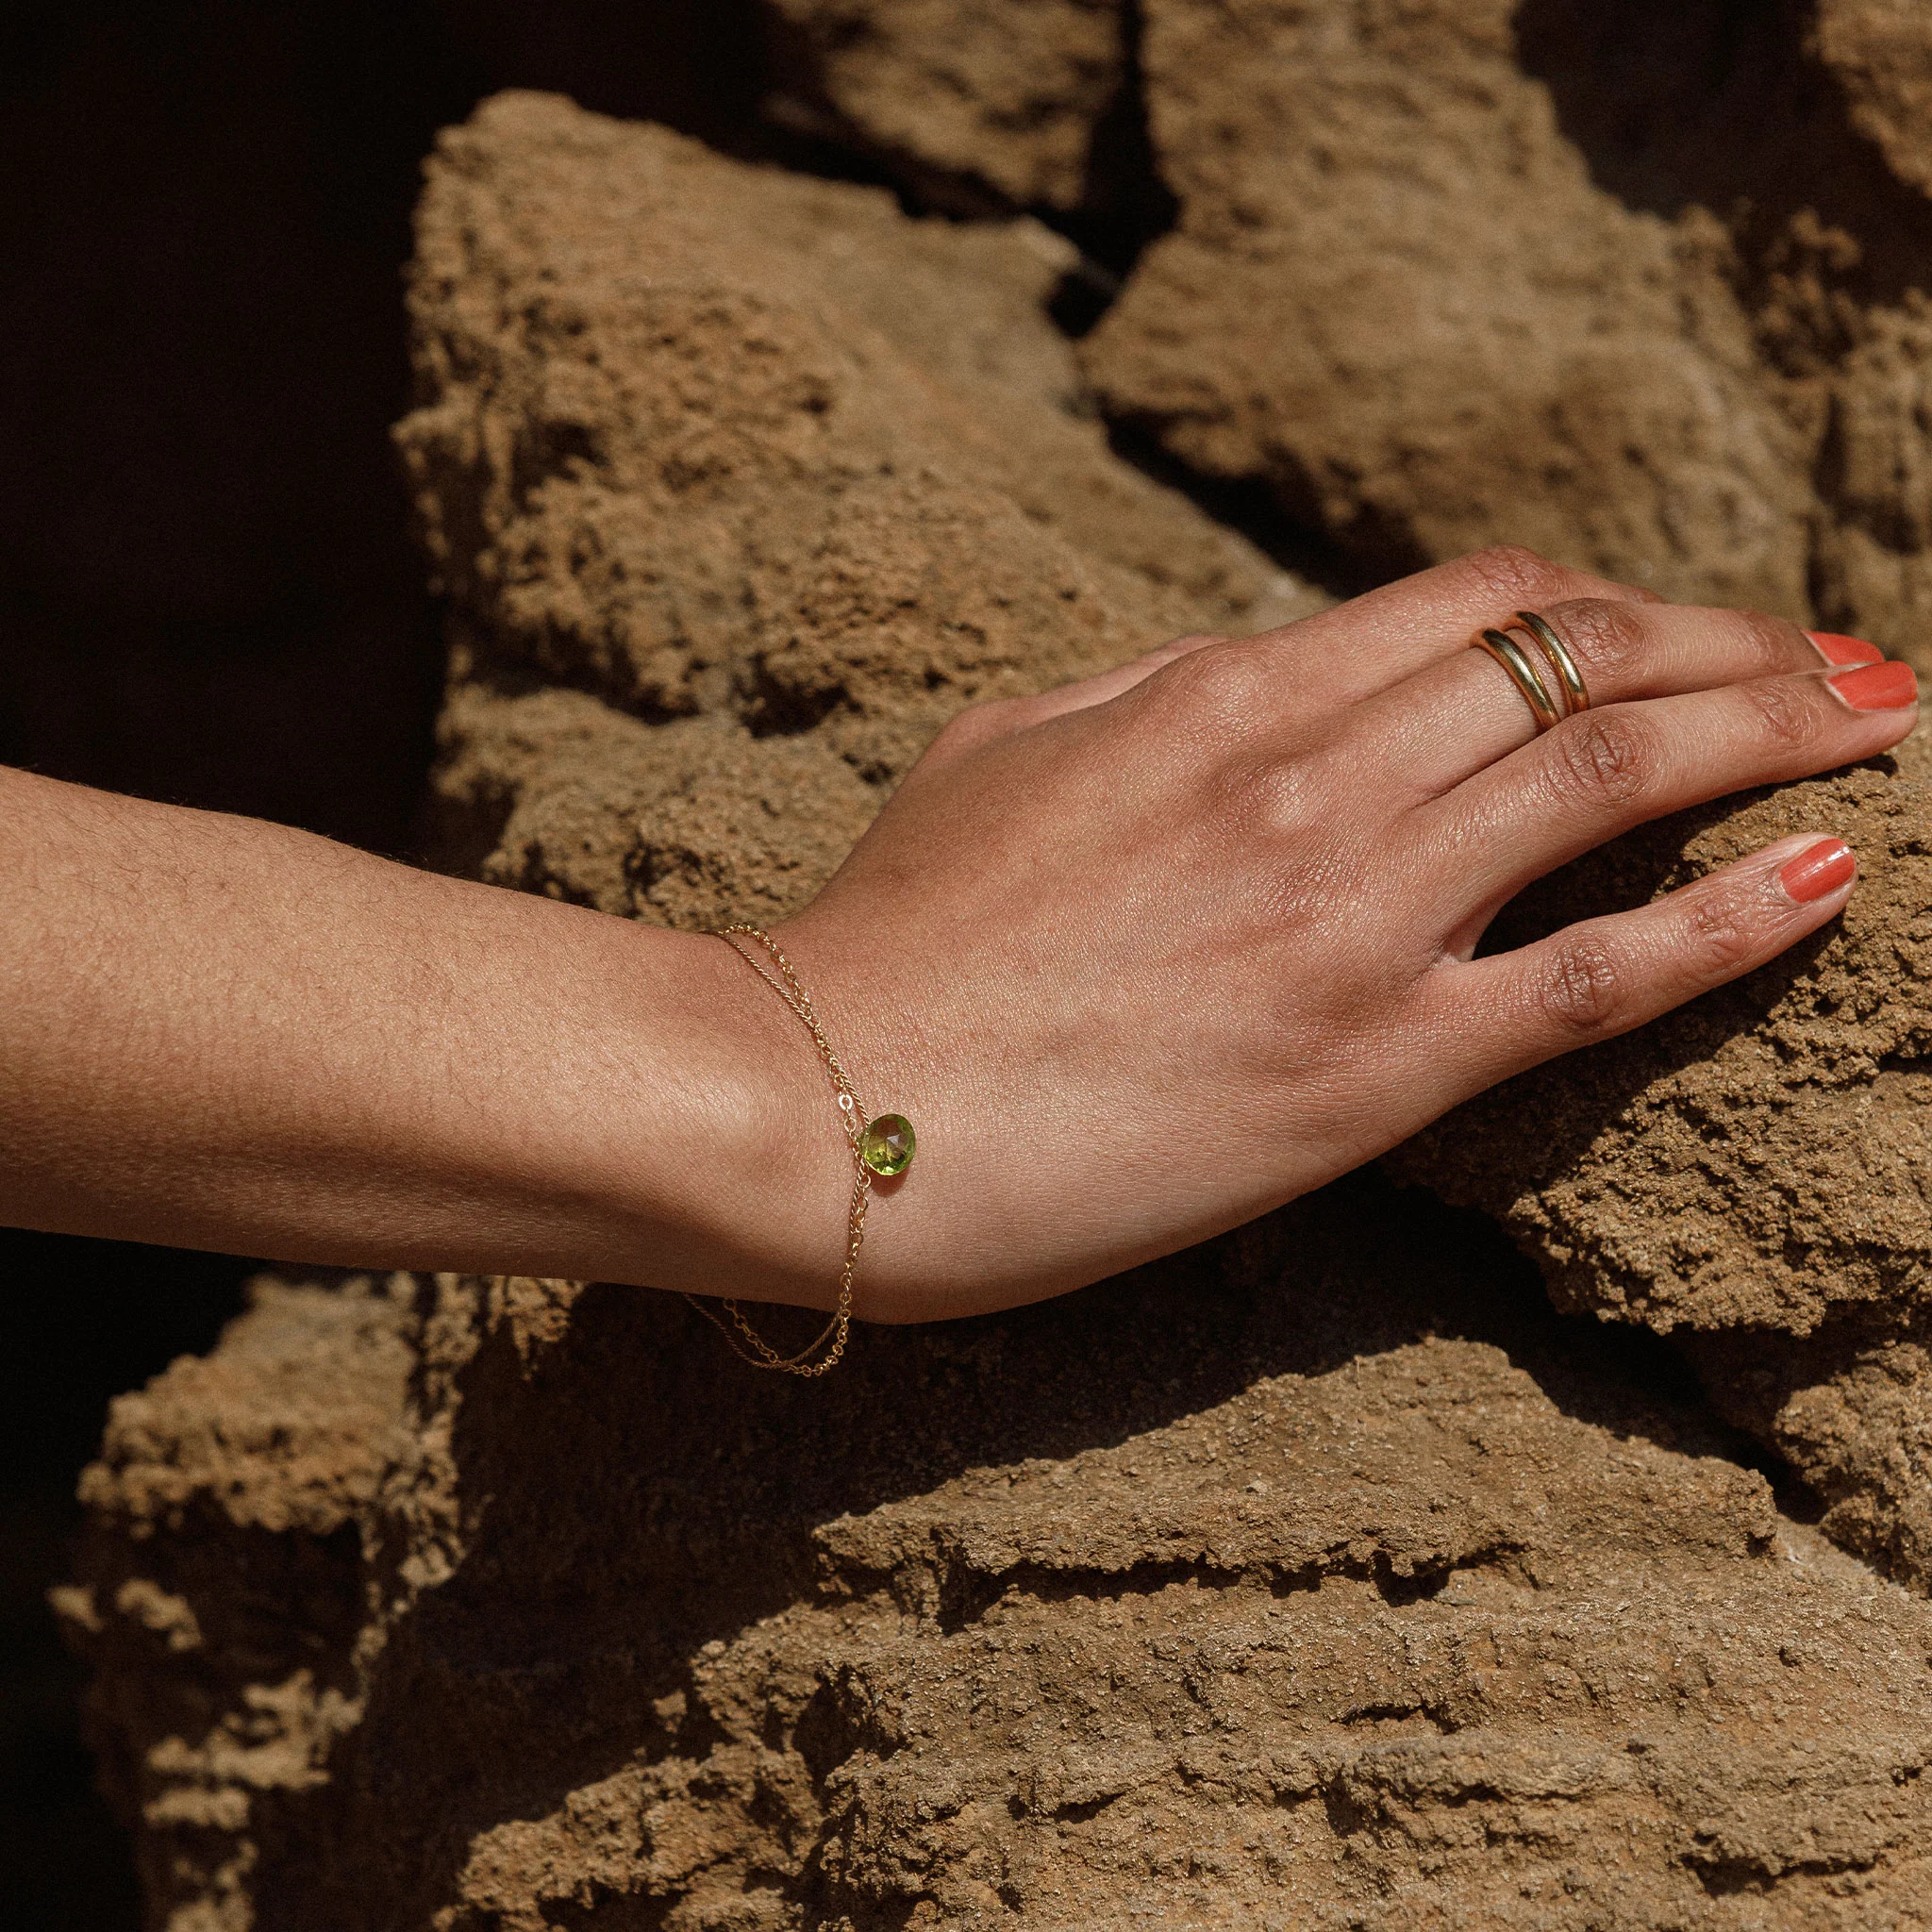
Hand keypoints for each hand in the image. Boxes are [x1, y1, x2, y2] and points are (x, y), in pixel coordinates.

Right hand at [778, 547, 1917, 1320]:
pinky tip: (1824, 876)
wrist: (821, 1098)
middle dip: (1734, 645)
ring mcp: (1351, 921)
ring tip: (1877, 724)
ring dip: (1769, 733)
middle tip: (1839, 658)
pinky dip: (1725, 918)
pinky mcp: (1366, 1072)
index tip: (1675, 623)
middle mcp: (1312, 779)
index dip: (1605, 600)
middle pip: (1579, 664)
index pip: (1475, 602)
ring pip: (1614, 781)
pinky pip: (1591, 977)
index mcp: (1223, 694)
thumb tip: (1255, 666)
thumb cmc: (895, 927)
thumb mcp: (1009, 747)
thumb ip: (1149, 689)